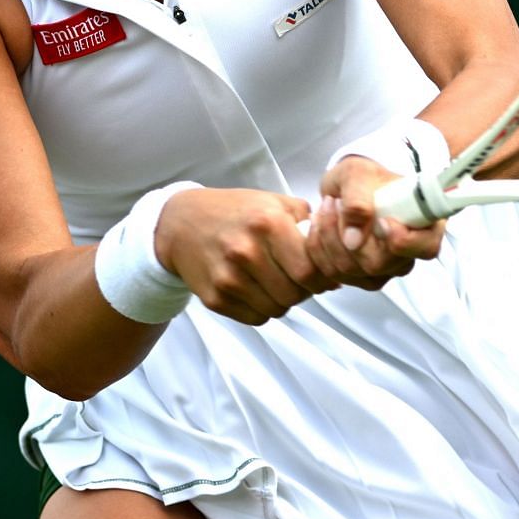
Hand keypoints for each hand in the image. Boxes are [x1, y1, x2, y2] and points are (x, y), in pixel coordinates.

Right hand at [153, 188, 334, 324]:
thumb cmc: (234, 212)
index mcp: (267, 223)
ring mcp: (228, 278)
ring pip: (277, 308)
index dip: (322, 277)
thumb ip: (308, 220)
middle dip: (304, 290)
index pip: (309, 270)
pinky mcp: (215, 299)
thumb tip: (339, 250)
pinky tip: (257, 288)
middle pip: (295, 293)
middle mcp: (246, 251)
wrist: (180, 223)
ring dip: (284, 300)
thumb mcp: (272, 202)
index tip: (322, 274)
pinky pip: (256, 317)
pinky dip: (263, 308)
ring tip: (277, 281)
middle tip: (298, 278)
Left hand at [305, 157, 446, 289]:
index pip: (426, 247)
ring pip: (351, 271)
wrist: (348, 188)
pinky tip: (319, 225)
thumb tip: (354, 239)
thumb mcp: (359, 174)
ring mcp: (385, 269)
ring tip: (326, 207)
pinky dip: (318, 248)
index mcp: (424, 224)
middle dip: (347, 233)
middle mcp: (408, 253)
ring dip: (328, 237)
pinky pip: (333, 273)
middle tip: (336, 203)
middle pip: (380, 264)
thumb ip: (357, 199)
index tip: (382, 221)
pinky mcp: (360, 277)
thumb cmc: (364, 178)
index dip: (404, 241)